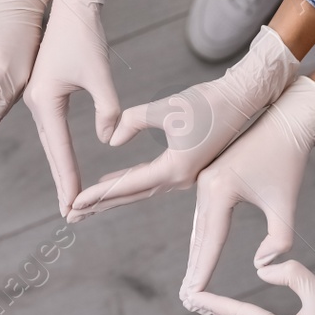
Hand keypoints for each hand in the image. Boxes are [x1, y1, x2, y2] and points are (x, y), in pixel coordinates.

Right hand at [22, 0, 124, 216]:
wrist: (71, 2)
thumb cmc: (84, 33)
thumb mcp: (99, 73)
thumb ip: (107, 108)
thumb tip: (109, 137)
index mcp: (45, 100)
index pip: (60, 149)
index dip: (68, 179)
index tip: (73, 207)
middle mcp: (36, 101)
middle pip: (52, 150)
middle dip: (63, 181)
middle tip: (72, 214)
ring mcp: (39, 96)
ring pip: (52, 140)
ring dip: (60, 168)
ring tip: (70, 197)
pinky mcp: (45, 89)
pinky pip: (54, 128)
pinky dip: (60, 149)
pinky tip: (66, 163)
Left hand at [68, 28, 298, 220]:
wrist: (245, 98)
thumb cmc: (209, 101)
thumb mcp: (167, 107)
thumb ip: (133, 120)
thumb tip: (111, 139)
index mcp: (175, 168)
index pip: (127, 185)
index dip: (98, 194)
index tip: (73, 203)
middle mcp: (179, 179)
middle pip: (130, 195)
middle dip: (99, 205)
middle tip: (70, 215)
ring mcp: (184, 174)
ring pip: (140, 189)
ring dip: (112, 196)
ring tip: (85, 205)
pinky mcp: (186, 164)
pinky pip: (150, 178)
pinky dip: (129, 181)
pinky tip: (113, 180)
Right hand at [183, 76, 314, 294]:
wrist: (286, 121)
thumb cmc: (289, 159)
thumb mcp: (286, 202)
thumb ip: (278, 239)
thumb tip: (261, 265)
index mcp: (219, 190)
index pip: (210, 242)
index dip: (203, 272)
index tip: (194, 297)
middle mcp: (205, 186)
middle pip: (199, 237)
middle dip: (195, 269)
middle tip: (187, 299)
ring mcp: (205, 181)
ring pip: (200, 226)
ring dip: (197, 254)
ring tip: (192, 283)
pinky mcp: (212, 177)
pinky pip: (204, 214)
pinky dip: (202, 236)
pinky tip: (201, 251)